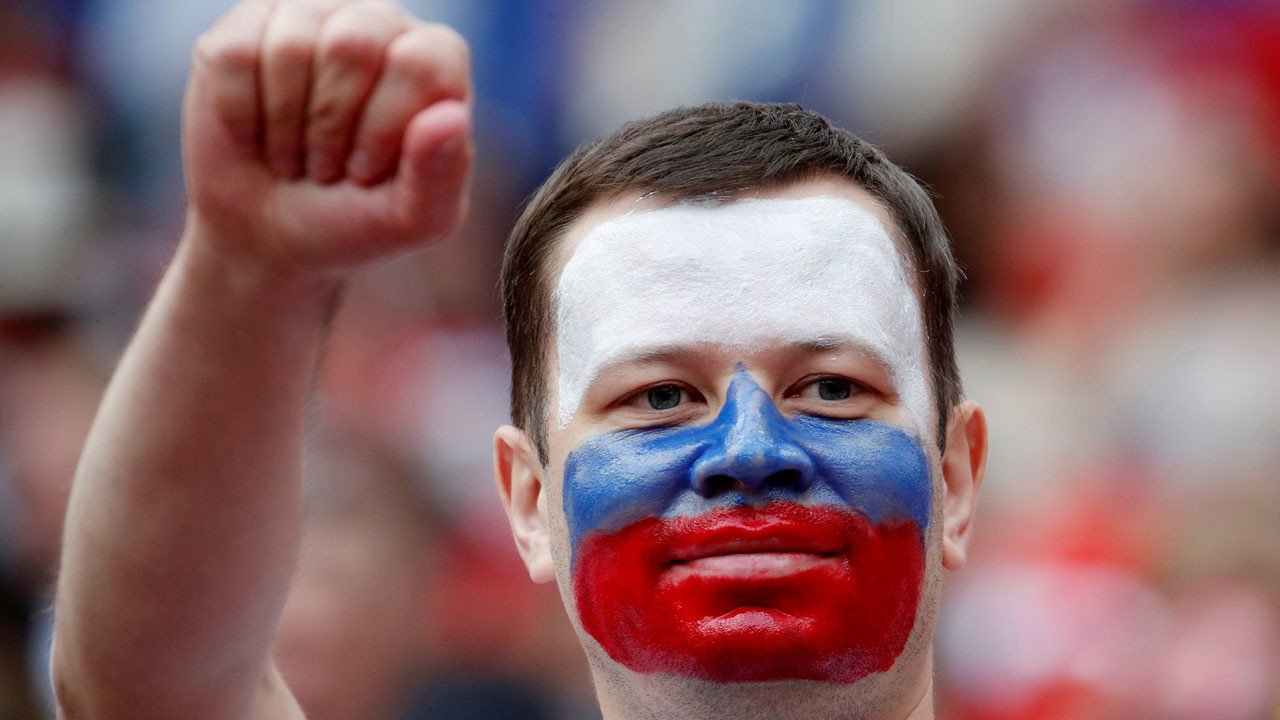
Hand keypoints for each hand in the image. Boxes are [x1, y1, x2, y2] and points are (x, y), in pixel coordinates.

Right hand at [182, 0, 471, 274]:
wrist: (270, 236)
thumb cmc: (354, 221)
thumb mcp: (412, 220)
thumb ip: (442, 175)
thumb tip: (450, 117)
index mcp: (432, 62)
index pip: (420, 63)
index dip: (385, 127)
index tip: (367, 171)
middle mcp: (378, 24)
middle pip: (354, 43)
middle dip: (331, 126)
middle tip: (327, 166)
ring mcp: (310, 17)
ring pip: (292, 46)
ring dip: (285, 126)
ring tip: (295, 155)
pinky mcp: (244, 29)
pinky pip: (236, 55)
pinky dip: (242, 116)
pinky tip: (255, 137)